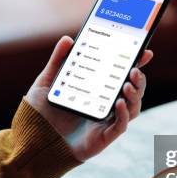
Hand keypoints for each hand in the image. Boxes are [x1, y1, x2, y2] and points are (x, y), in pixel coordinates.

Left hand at [25, 36, 152, 161]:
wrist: (32, 138)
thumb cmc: (41, 112)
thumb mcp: (48, 81)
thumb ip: (58, 60)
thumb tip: (68, 39)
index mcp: (97, 90)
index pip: (122, 75)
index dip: (136, 64)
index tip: (145, 52)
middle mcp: (105, 105)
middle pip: (133, 91)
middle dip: (139, 80)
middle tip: (134, 69)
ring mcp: (106, 121)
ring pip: (133, 107)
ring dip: (135, 95)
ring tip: (128, 84)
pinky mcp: (104, 136)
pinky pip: (121, 125)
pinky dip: (124, 113)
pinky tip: (119, 102)